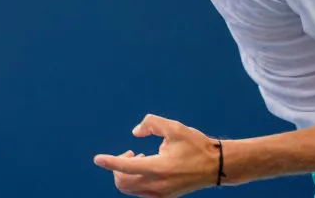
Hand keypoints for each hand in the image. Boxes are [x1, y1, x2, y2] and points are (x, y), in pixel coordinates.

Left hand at [93, 114, 221, 197]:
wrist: (216, 166)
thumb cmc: (195, 144)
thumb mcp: (173, 127)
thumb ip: (151, 124)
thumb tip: (135, 132)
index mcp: (158, 168)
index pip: (125, 167)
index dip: (110, 162)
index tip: (97, 158)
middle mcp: (157, 185)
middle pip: (123, 183)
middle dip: (118, 167)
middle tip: (129, 153)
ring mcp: (161, 194)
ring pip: (130, 190)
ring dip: (127, 174)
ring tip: (140, 157)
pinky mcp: (165, 197)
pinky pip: (141, 193)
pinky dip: (136, 181)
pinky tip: (147, 166)